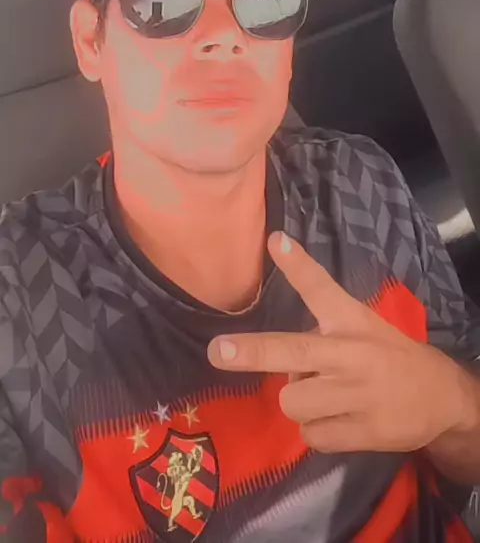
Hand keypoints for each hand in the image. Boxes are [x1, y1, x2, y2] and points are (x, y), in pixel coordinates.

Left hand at [207, 232, 476, 453]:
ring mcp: (357, 394)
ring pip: (294, 401)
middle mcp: (351, 354)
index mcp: (351, 322)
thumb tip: (277, 351)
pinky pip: (310, 435)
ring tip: (328, 396)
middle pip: (294, 351)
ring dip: (300, 402)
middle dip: (252, 352)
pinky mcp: (362, 432)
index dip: (298, 265)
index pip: (321, 288)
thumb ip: (322, 332)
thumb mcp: (362, 327)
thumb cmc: (389, 356)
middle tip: (218, 352)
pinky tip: (342, 419)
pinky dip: (317, 430)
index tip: (275, 241)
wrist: (441, 398)